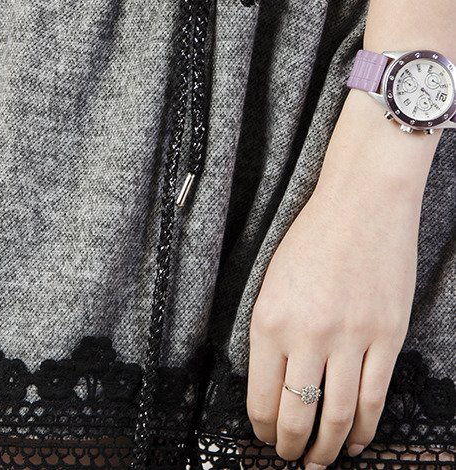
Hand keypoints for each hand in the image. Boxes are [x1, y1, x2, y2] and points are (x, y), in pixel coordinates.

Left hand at [246, 92, 421, 467]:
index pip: (260, 396)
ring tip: (321, 461)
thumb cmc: (313, 236)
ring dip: (328, 449)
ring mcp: (351, 338)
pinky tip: (355, 440)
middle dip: (291, 447)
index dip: (262, 428)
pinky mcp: (385, 337)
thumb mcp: (271, 280)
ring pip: (337, 416)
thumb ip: (269, 331)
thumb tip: (271, 382)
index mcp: (269, 318)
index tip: (264, 438)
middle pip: (298, 415)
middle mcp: (307, 334)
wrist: (362, 203)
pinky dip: (363, 428)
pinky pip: (373, 398)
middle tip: (291, 459)